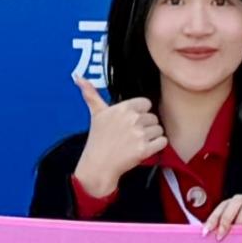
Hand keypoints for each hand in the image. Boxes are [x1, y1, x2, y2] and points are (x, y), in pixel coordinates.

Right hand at [71, 75, 169, 200]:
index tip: (131, 122)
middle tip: (131, 135)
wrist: (98, 165)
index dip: (140, 113)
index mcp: (123, 108)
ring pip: (159, 130)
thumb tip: (79, 78)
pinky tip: (145, 149)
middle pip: (153, 117)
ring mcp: (139, 134)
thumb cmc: (98, 139)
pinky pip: (163, 142)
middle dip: (145, 126)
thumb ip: (91, 94)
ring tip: (136, 142)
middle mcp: (132, 119)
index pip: (146, 103)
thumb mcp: (96, 114)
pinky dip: (157, 146)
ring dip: (151, 137)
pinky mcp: (145, 149)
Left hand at [203, 192, 241, 236]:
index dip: (214, 217)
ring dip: (239, 224)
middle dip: (225, 219)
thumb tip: (206, 231)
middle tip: (219, 235)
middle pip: (236, 201)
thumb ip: (226, 226)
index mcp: (241, 201)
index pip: (224, 204)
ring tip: (237, 236)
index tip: (206, 231)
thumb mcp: (238, 228)